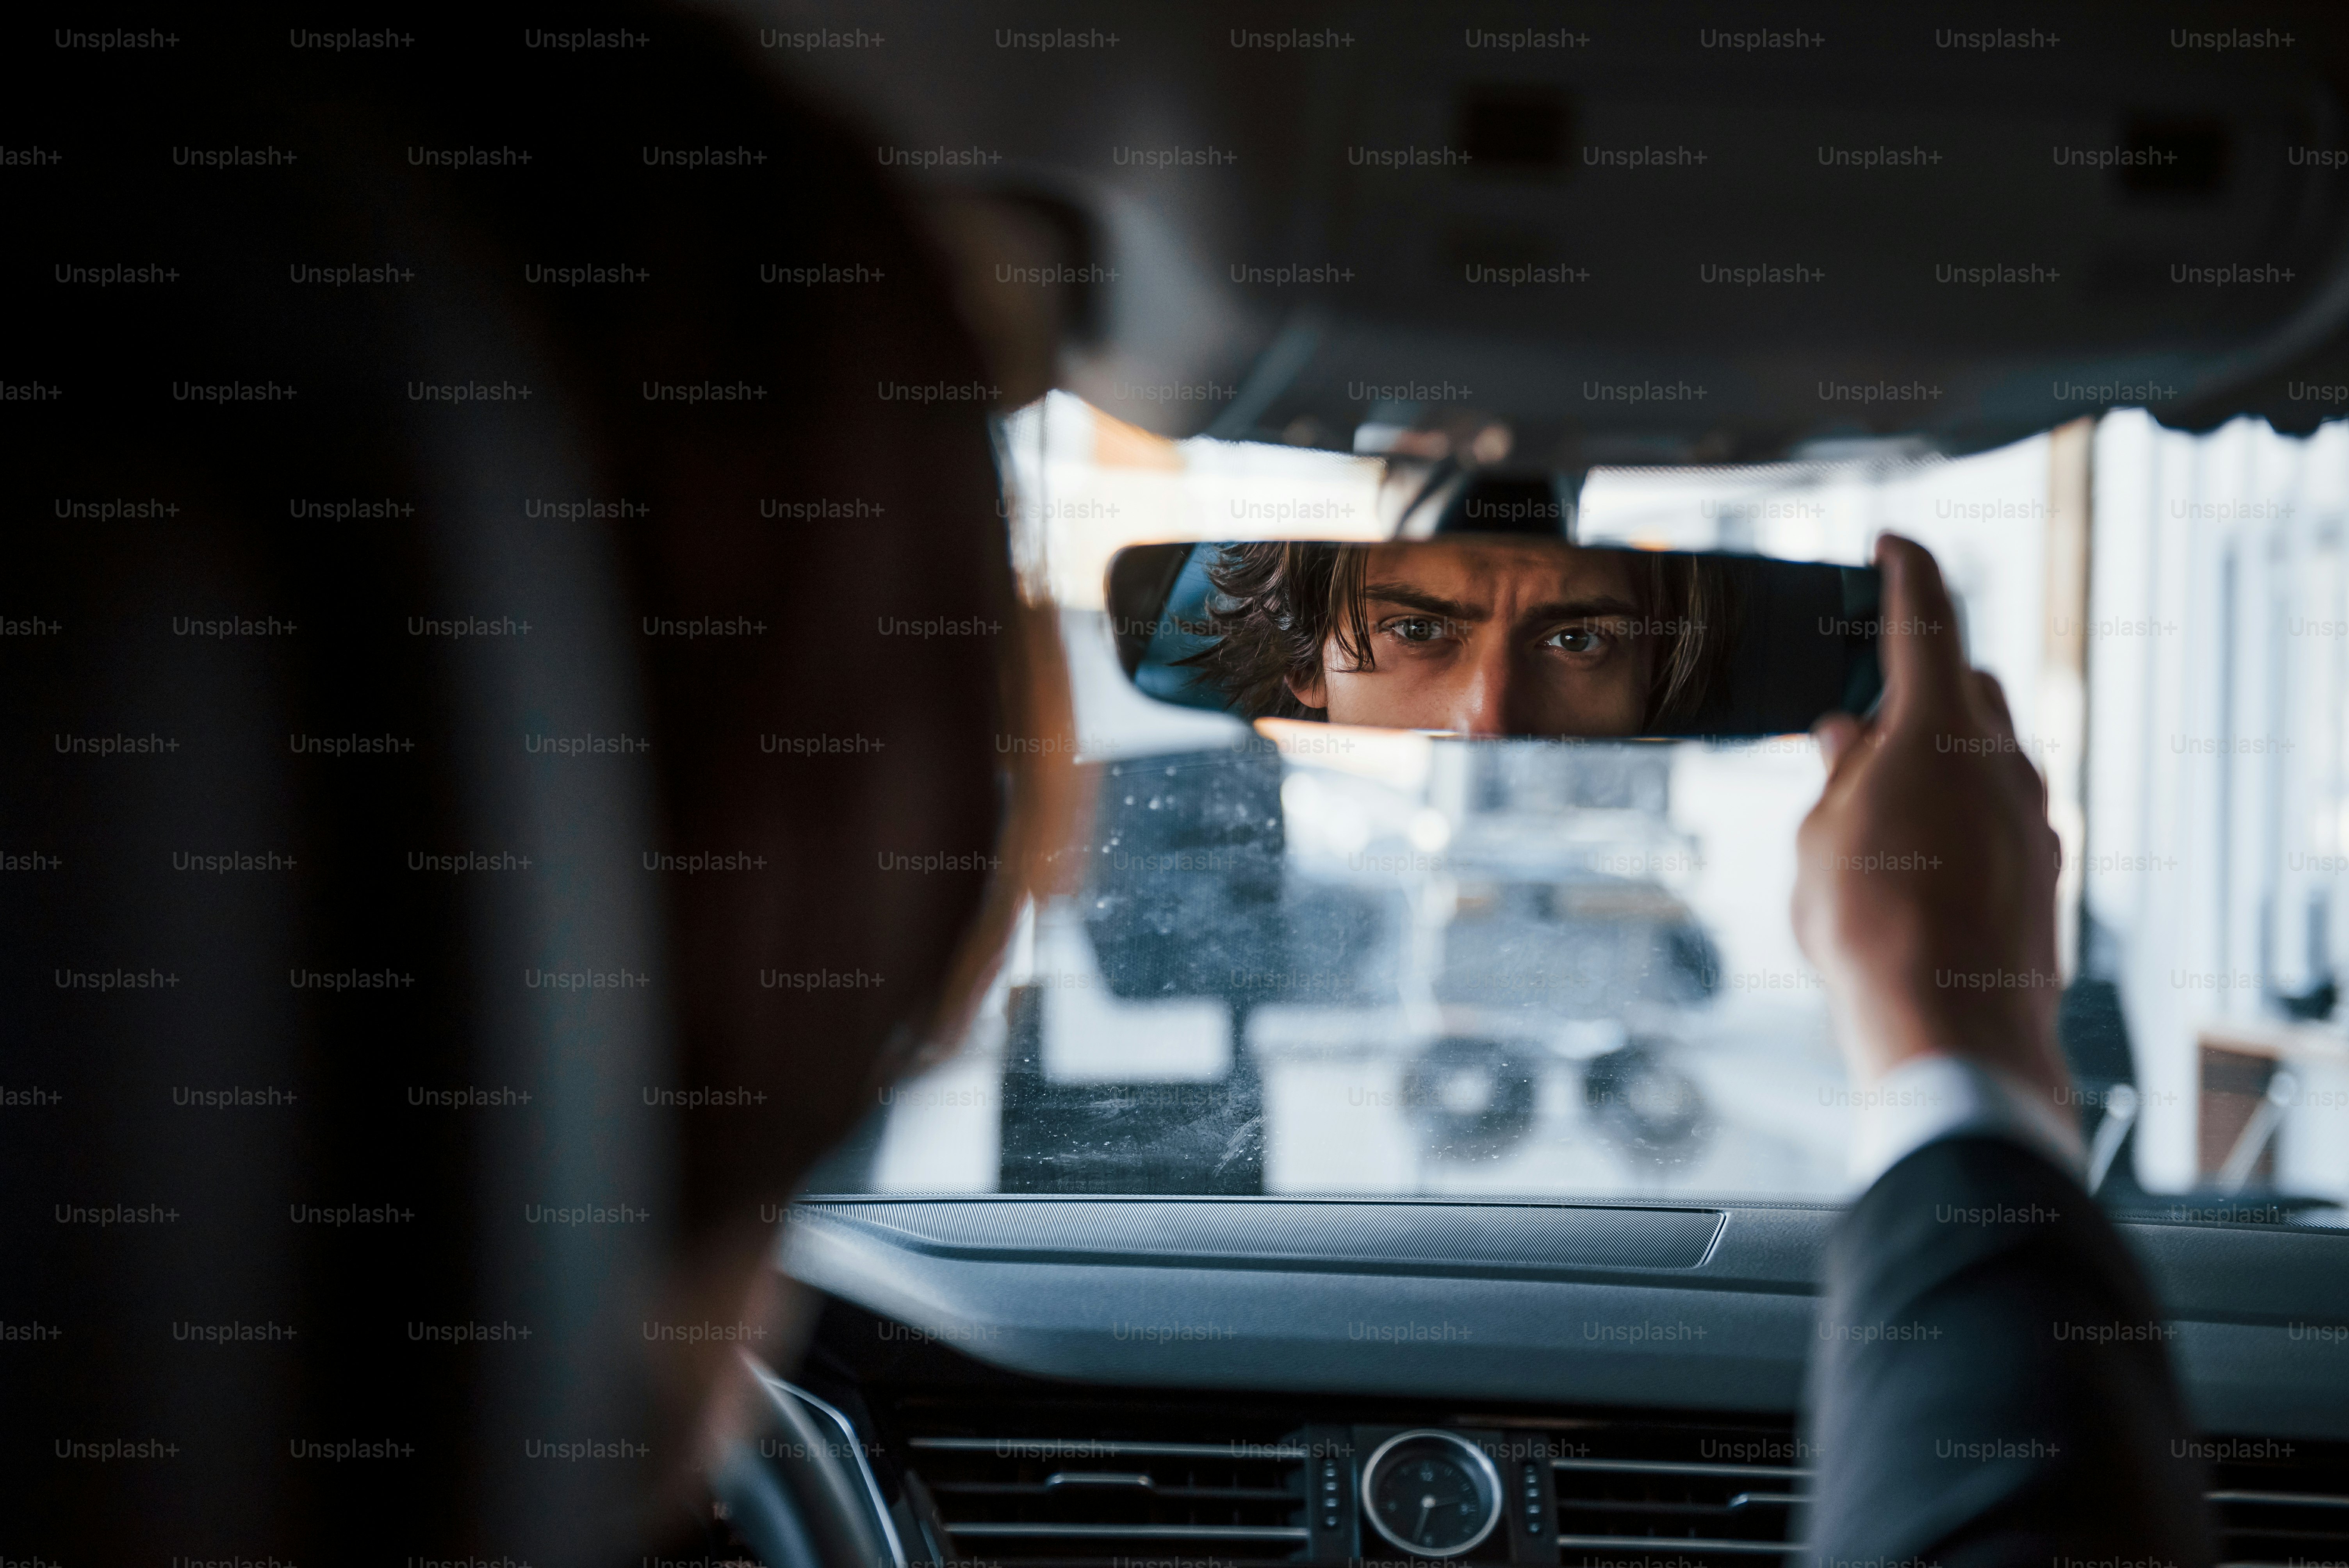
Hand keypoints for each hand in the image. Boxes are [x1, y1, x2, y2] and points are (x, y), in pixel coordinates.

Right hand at [1791, 535, 2069, 1103]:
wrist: (1951, 1031)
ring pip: (1990, 751)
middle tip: (1866, 706)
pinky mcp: (2044, 867)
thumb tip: (1846, 735)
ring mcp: (2033, 814)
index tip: (1893, 542)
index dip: (1906, 569)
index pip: (1927, 615)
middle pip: (1968, 684)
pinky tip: (1921, 855)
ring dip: (1940, 754)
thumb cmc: (1870, 930)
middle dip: (1920, 681)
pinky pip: (2002, 810)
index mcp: (1937, 728)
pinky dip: (1962, 808)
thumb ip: (1837, 774)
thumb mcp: (1821, 838)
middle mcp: (2001, 759)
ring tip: (1883, 797)